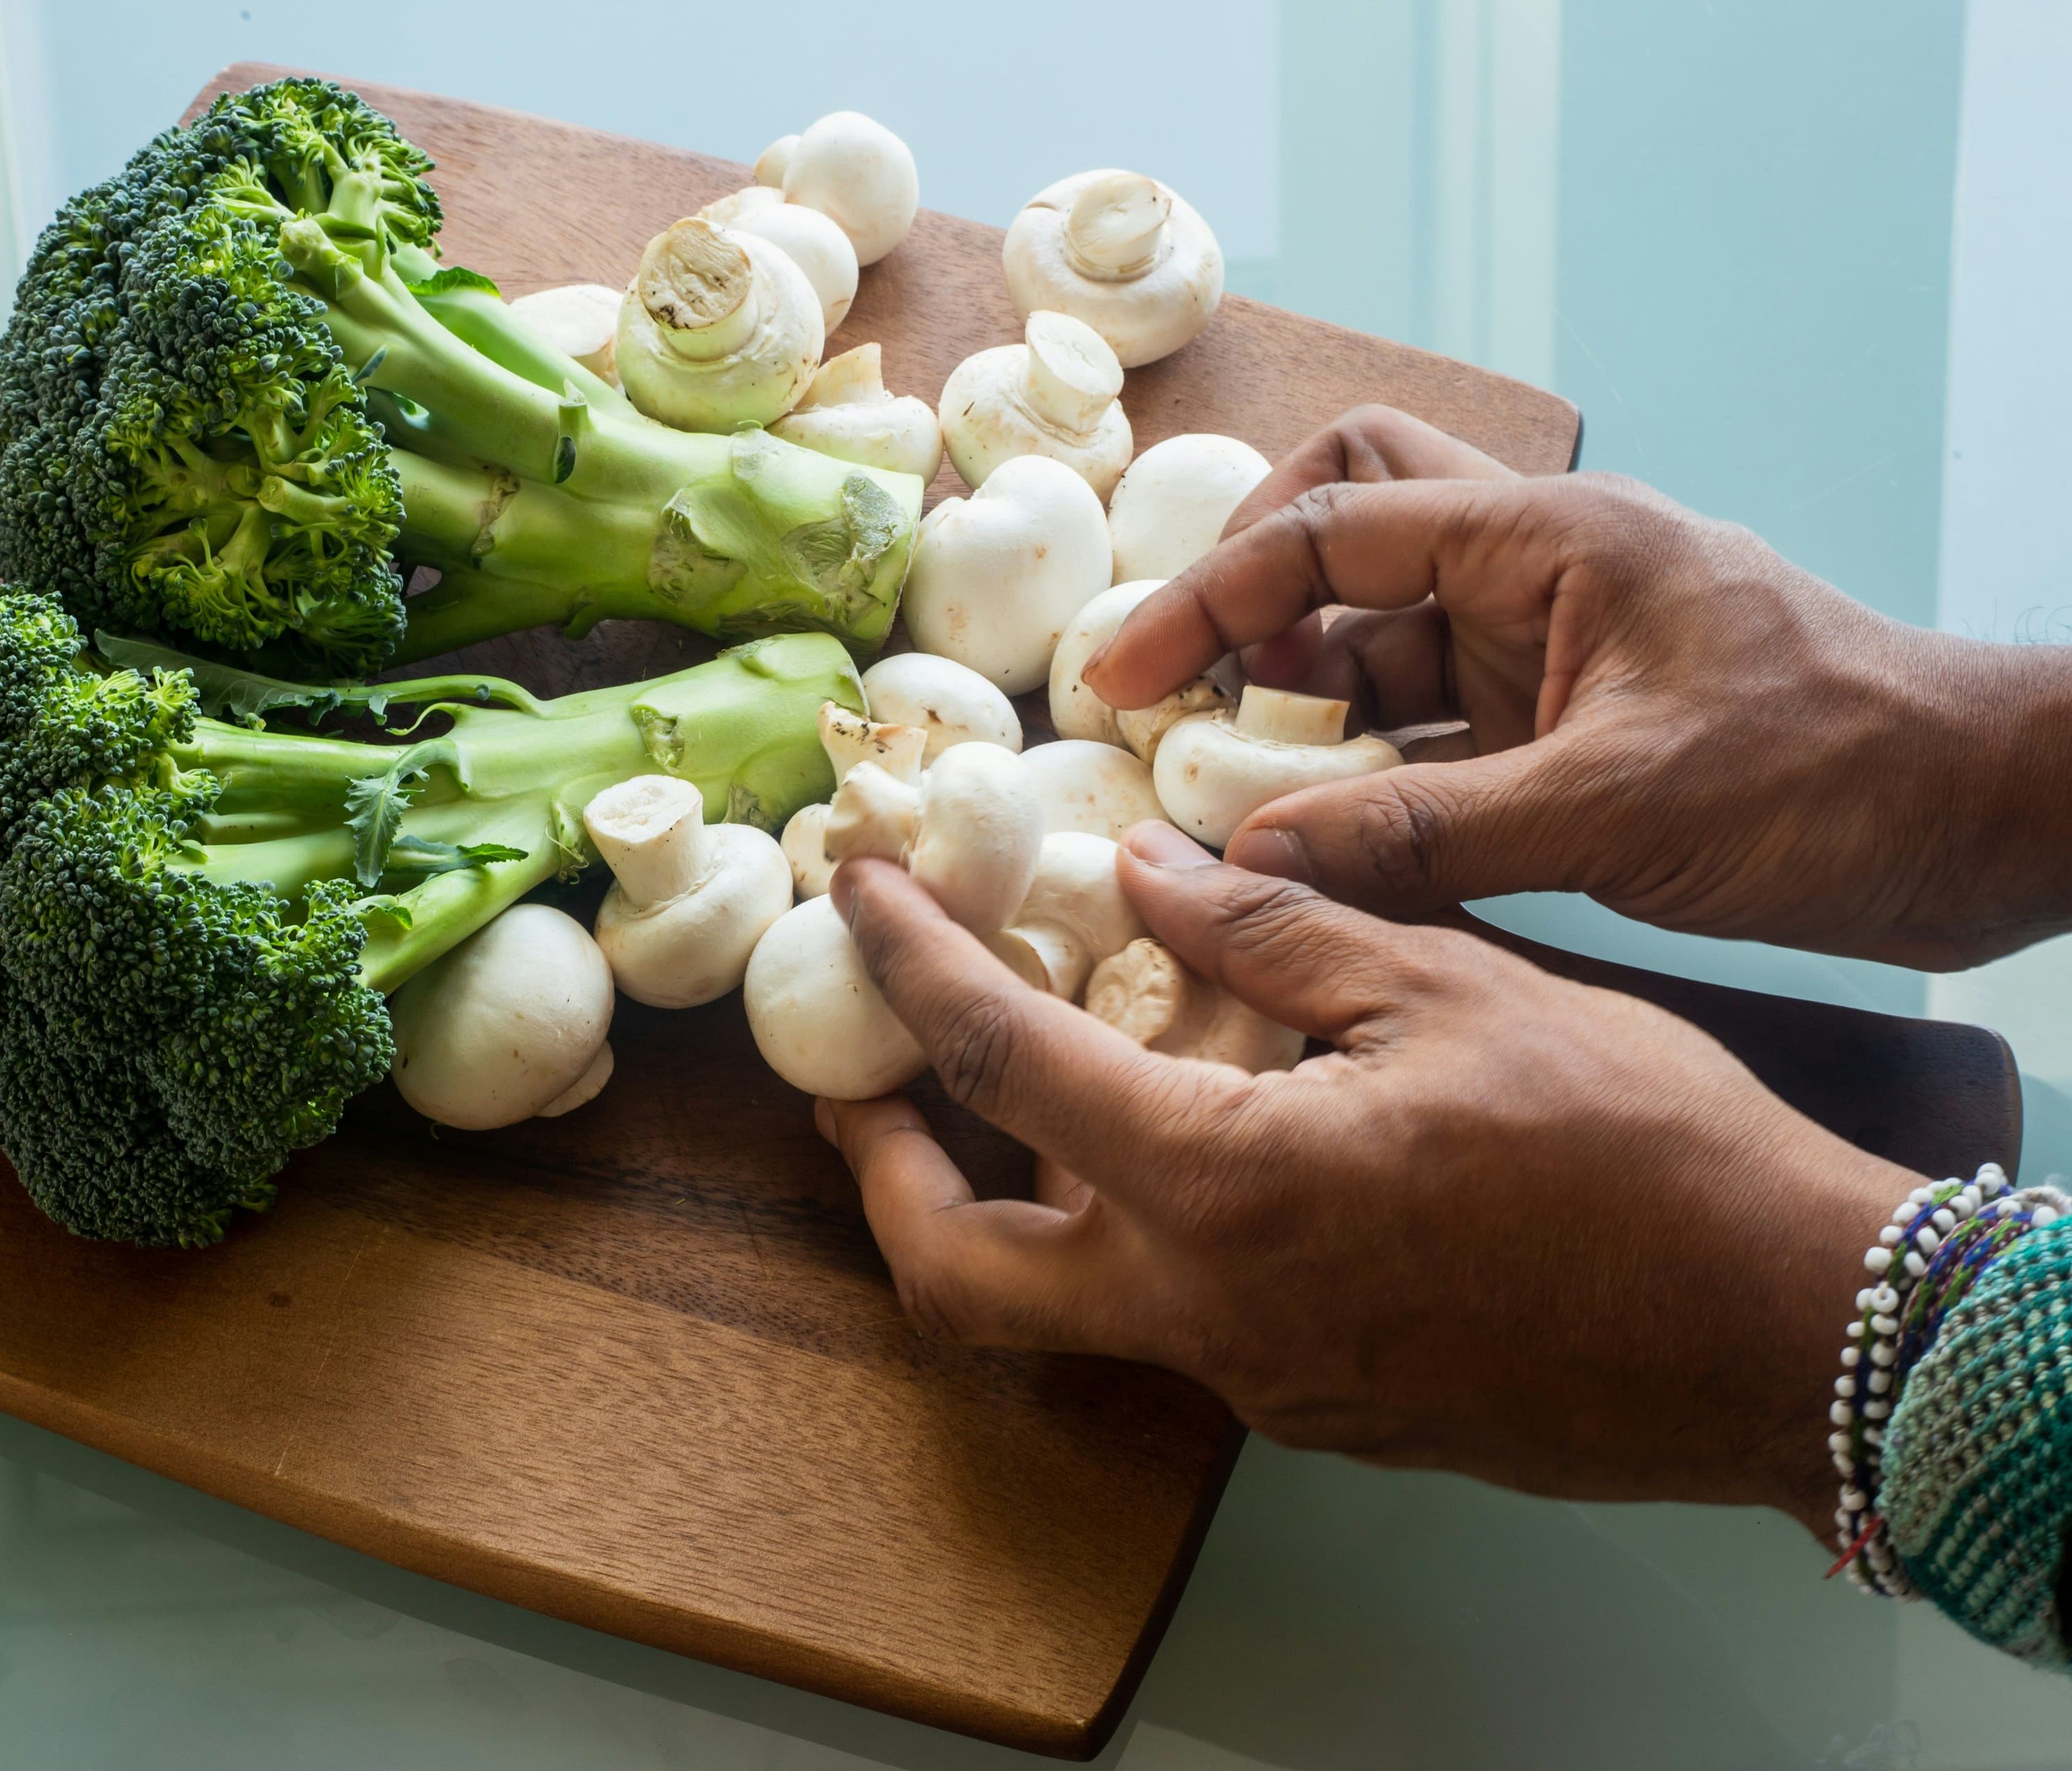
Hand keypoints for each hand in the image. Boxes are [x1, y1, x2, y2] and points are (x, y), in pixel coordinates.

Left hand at [821, 830, 1915, 1532]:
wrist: (1781, 1332)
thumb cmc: (1640, 1149)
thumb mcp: (1451, 990)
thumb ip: (1276, 929)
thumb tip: (1142, 875)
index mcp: (1223, 1191)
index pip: (1001, 1066)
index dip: (908, 966)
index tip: (854, 890)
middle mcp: (1209, 1316)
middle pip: (958, 1274)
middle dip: (883, 1169)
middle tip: (865, 1076)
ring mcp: (1261, 1383)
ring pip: (1061, 1309)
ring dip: (1003, 1203)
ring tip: (1011, 1091)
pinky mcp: (1320, 1409)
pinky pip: (1174, 1323)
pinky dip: (1132, 1230)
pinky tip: (1178, 1142)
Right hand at [1084, 406, 2071, 969]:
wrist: (1983, 823)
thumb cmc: (1836, 775)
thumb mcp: (1616, 808)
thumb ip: (1425, 832)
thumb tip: (1252, 858)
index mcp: (1545, 543)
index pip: (1331, 526)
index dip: (1208, 598)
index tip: (1120, 678)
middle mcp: (1532, 584)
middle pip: (1341, 541)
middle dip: (1249, 617)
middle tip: (1181, 717)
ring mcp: (1545, 663)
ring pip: (1375, 657)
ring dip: (1299, 719)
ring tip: (1226, 805)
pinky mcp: (1562, 742)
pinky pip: (1424, 747)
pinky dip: (1363, 789)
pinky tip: (1315, 853)